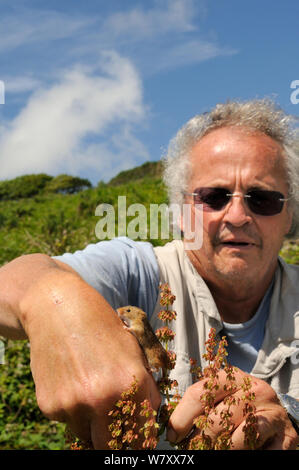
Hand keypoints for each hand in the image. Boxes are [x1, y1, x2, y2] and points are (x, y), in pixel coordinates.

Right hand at [21, 268, 160, 448]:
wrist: (56, 308)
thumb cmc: (99, 325)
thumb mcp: (132, 350)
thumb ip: (144, 387)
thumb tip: (148, 420)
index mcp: (130, 384)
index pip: (142, 436)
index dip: (140, 438)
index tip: (135, 434)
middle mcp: (101, 400)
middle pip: (111, 447)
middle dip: (114, 439)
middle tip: (113, 423)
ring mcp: (72, 405)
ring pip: (86, 434)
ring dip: (90, 422)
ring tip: (88, 387)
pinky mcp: (49, 406)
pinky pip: (66, 420)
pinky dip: (71, 408)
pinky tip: (71, 379)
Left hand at [167, 368, 298, 449]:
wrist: (277, 413)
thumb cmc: (240, 406)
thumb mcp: (222, 397)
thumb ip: (200, 404)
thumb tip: (171, 428)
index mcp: (232, 376)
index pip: (199, 393)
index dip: (181, 418)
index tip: (173, 436)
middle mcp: (255, 390)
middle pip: (216, 419)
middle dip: (200, 439)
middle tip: (193, 448)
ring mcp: (272, 412)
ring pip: (238, 439)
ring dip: (222, 450)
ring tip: (216, 450)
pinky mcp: (287, 436)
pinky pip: (263, 452)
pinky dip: (249, 455)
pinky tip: (241, 452)